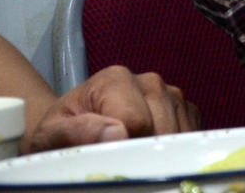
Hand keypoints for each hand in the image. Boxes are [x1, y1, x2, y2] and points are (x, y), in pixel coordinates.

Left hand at [24, 66, 199, 153]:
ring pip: (181, 134)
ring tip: (133, 159)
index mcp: (116, 79)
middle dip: (144, 154)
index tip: (106, 161)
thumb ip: (76, 132)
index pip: (137, 121)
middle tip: (120, 165)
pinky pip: (193, 136)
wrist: (70, 130)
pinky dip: (177, 152)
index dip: (124, 149)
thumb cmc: (60, 134)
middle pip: (162, 128)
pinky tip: (152, 155)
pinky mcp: (185, 110)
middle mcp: (149, 81)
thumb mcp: (51, 135)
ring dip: (162, 155)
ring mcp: (171, 94)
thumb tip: (117, 134)